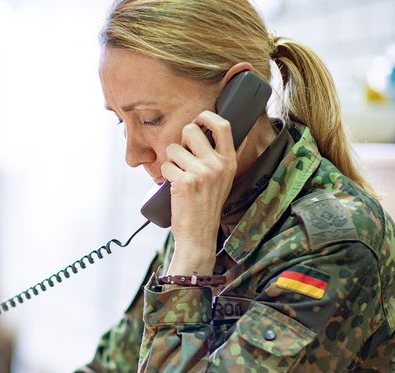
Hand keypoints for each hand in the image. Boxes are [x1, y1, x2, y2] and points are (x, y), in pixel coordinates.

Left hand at [161, 111, 237, 274]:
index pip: (223, 125)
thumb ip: (214, 157)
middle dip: (180, 141)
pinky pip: (165, 166)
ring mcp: (202, 172)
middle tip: (182, 158)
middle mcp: (218, 164)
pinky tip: (174, 188)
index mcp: (229, 161)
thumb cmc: (205, 204)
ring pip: (173, 149)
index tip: (198, 120)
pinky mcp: (185, 181)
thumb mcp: (221, 178)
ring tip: (180, 178)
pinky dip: (165, 176)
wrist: (199, 233)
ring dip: (171, 162)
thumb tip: (197, 131)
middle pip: (190, 130)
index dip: (206, 116)